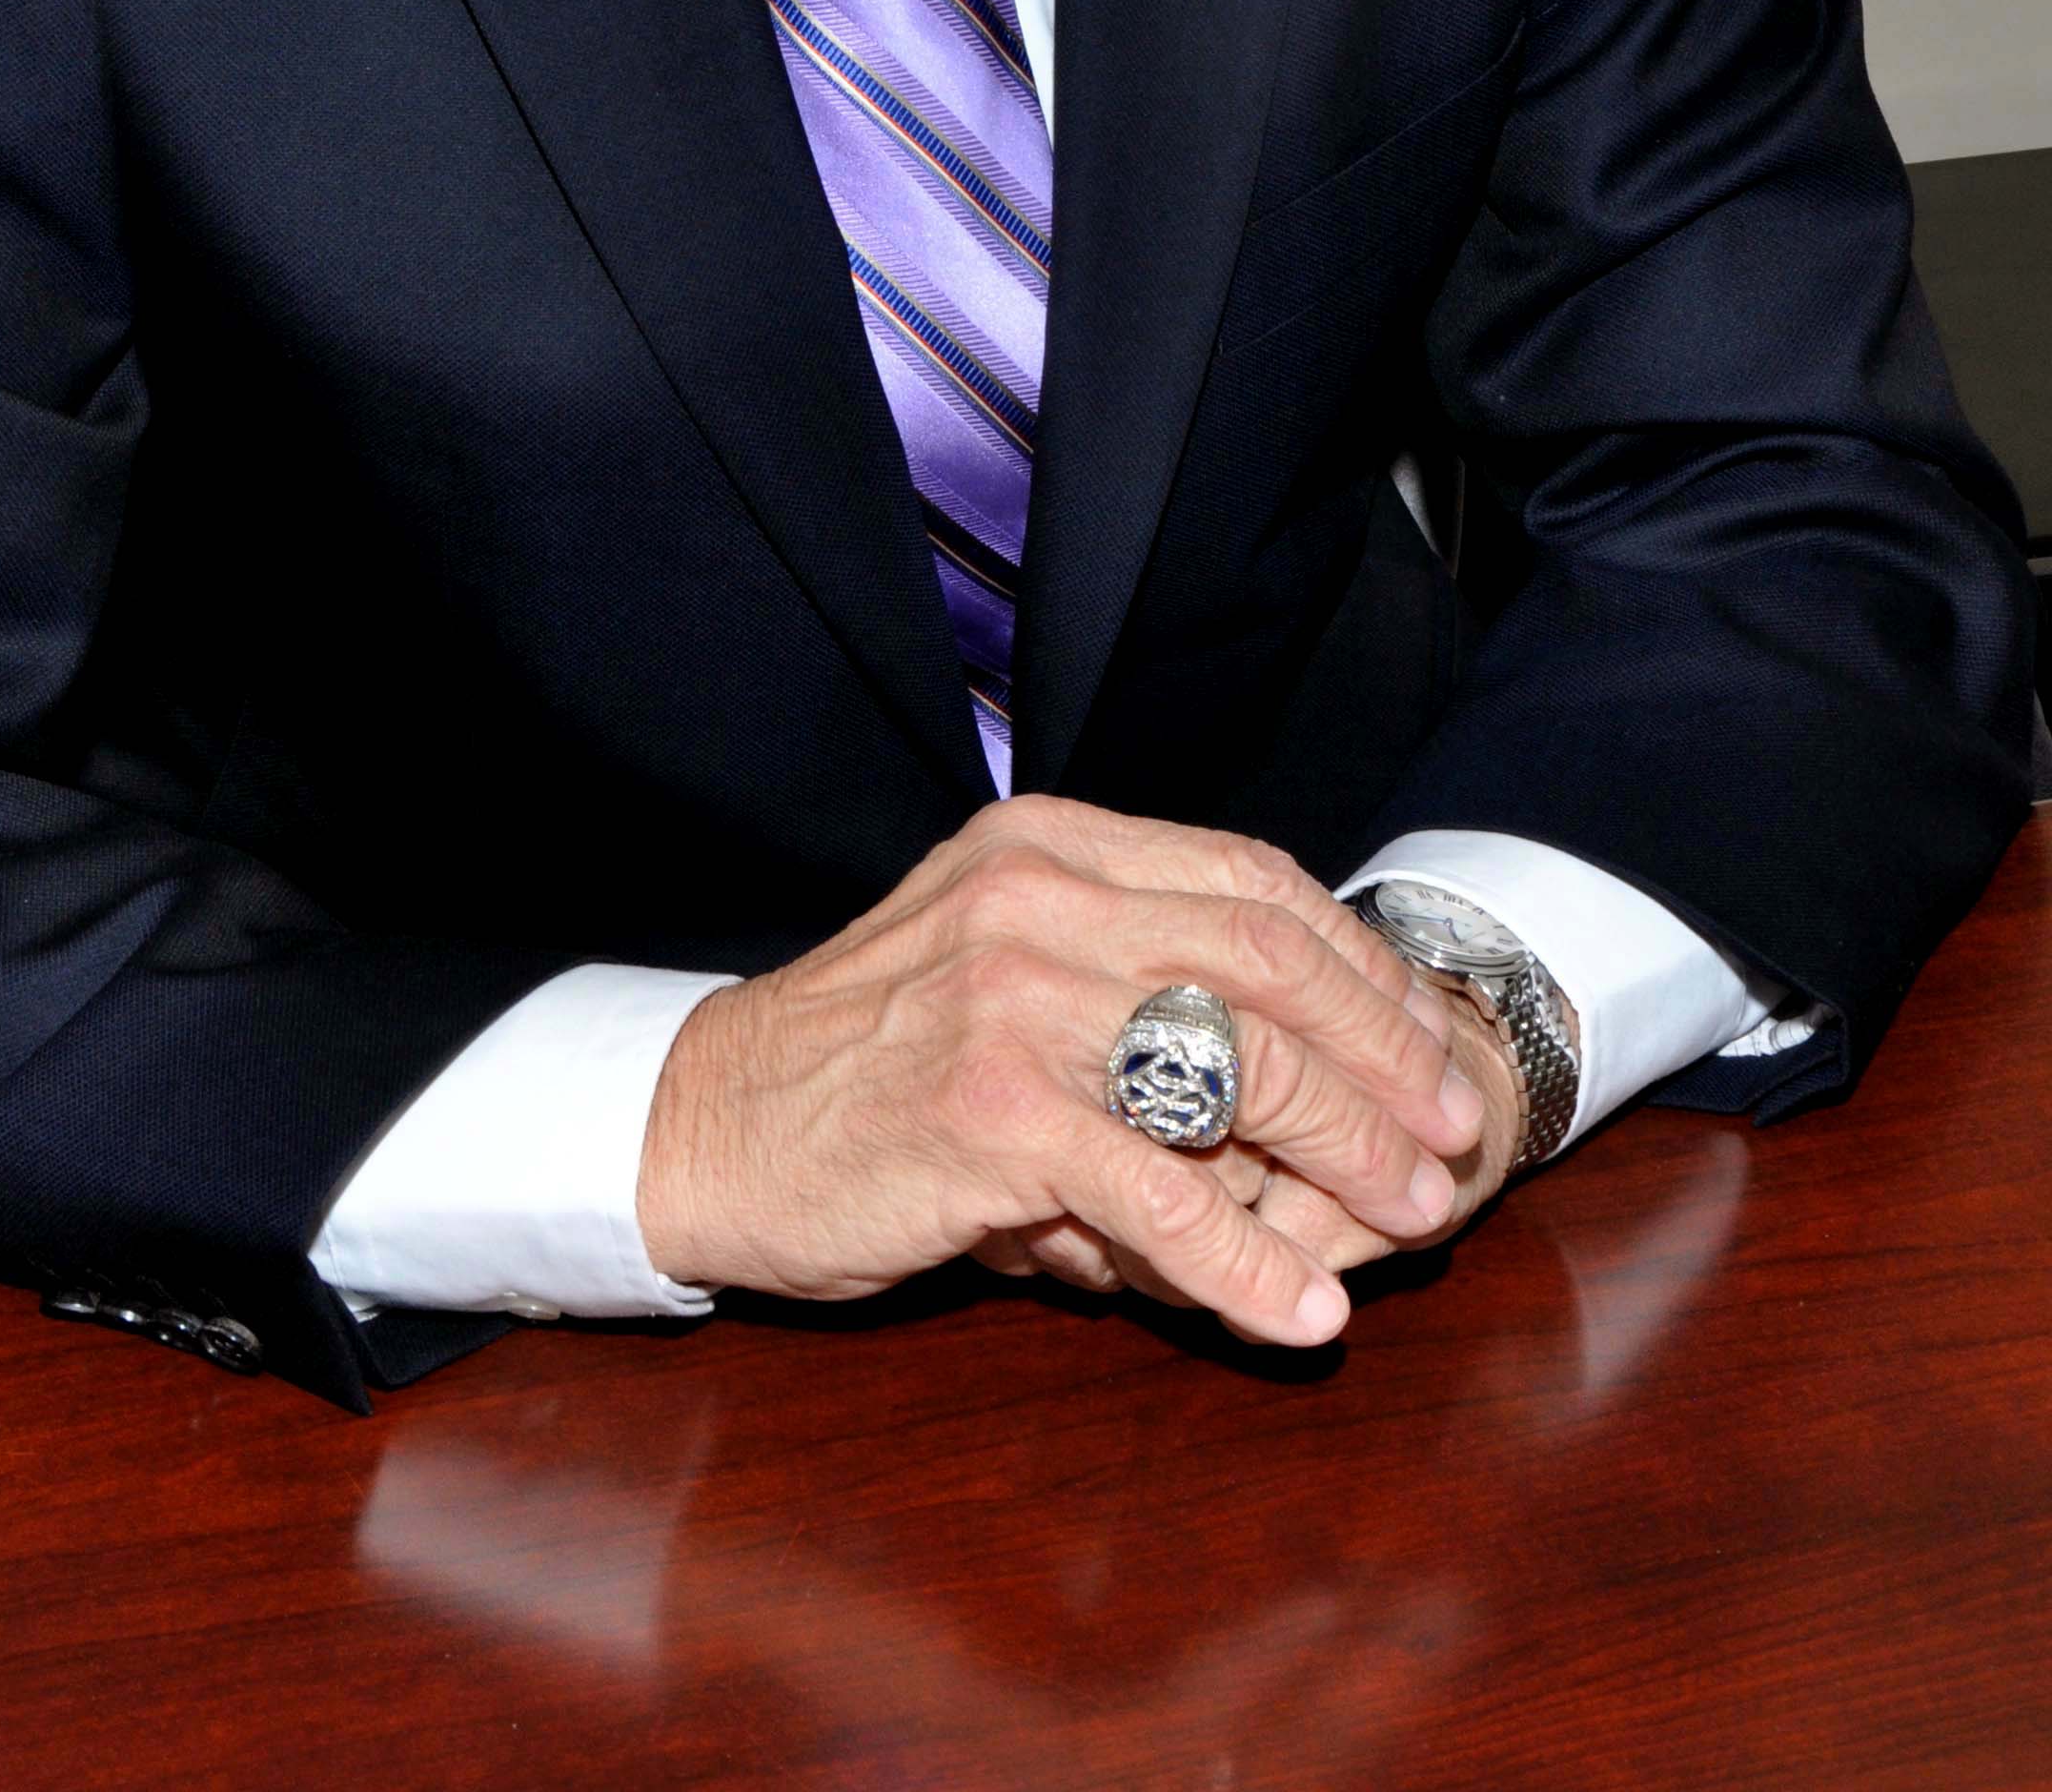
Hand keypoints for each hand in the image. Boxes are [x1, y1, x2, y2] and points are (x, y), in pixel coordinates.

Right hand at [636, 798, 1491, 1352]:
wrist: (710, 1122)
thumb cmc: (865, 1060)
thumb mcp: (995, 966)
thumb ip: (1122, 976)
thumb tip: (1299, 1057)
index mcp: (1048, 847)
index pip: (1249, 881)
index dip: (1357, 962)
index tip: (1425, 1035)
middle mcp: (1037, 899)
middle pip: (1266, 962)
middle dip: (1382, 1052)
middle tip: (1449, 1130)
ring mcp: (1012, 998)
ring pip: (1234, 1064)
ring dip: (1348, 1152)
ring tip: (1412, 1215)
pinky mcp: (992, 1112)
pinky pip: (1159, 1192)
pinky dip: (1246, 1263)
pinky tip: (1300, 1314)